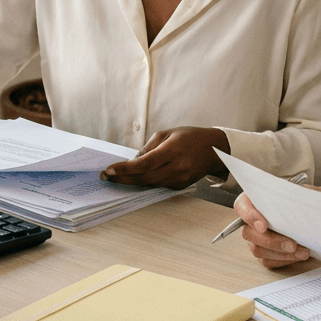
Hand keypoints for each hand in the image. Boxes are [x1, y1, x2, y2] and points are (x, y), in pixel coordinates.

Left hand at [100, 126, 228, 188]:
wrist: (214, 150)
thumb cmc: (191, 137)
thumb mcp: (168, 133)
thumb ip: (149, 147)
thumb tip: (133, 161)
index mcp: (173, 150)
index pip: (145, 164)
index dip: (125, 169)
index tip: (109, 170)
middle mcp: (176, 168)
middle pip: (144, 178)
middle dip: (122, 178)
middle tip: (106, 176)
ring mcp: (179, 179)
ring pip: (149, 184)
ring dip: (130, 182)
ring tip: (115, 177)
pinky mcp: (179, 186)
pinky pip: (157, 185)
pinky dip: (144, 182)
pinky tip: (133, 178)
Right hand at [237, 183, 320, 268]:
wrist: (319, 216)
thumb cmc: (308, 200)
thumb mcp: (306, 192)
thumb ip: (301, 193)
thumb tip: (306, 197)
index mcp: (257, 200)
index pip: (242, 206)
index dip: (250, 215)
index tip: (265, 225)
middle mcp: (254, 220)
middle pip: (249, 233)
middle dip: (272, 241)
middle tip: (292, 244)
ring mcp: (258, 239)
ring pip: (258, 250)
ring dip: (280, 253)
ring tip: (303, 251)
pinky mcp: (267, 253)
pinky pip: (268, 261)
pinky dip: (285, 260)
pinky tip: (300, 255)